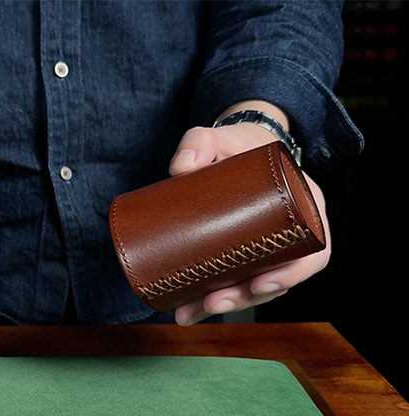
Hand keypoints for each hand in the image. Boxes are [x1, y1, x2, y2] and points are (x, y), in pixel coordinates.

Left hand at [168, 120, 330, 326]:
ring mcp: (269, 247)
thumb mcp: (220, 137)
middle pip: (278, 278)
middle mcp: (292, 233)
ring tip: (190, 313)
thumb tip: (180, 170)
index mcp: (305, 205)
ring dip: (225, 305)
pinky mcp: (246, 254)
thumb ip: (199, 143)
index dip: (292, 274)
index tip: (261, 284)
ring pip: (255, 287)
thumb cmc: (236, 145)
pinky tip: (187, 310)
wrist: (232, 149)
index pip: (312, 251)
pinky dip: (214, 298)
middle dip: (245, 298)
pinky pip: (237, 281)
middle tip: (213, 303)